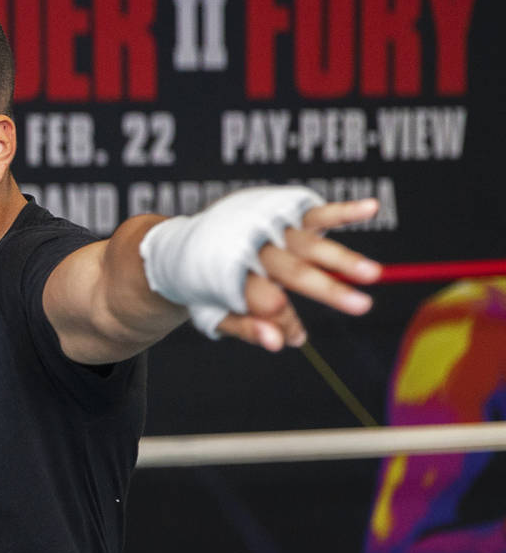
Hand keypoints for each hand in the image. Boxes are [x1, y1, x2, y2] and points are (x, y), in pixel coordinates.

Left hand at [216, 198, 381, 350]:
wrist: (181, 246)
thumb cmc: (207, 287)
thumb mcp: (214, 313)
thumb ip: (247, 329)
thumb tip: (280, 344)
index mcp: (231, 275)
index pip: (264, 301)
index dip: (281, 321)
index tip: (295, 338)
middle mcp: (251, 248)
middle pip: (292, 271)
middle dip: (327, 289)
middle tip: (362, 306)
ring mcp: (268, 228)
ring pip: (308, 244)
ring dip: (342, 257)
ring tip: (372, 274)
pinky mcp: (281, 213)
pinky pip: (314, 212)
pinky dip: (342, 211)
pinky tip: (371, 208)